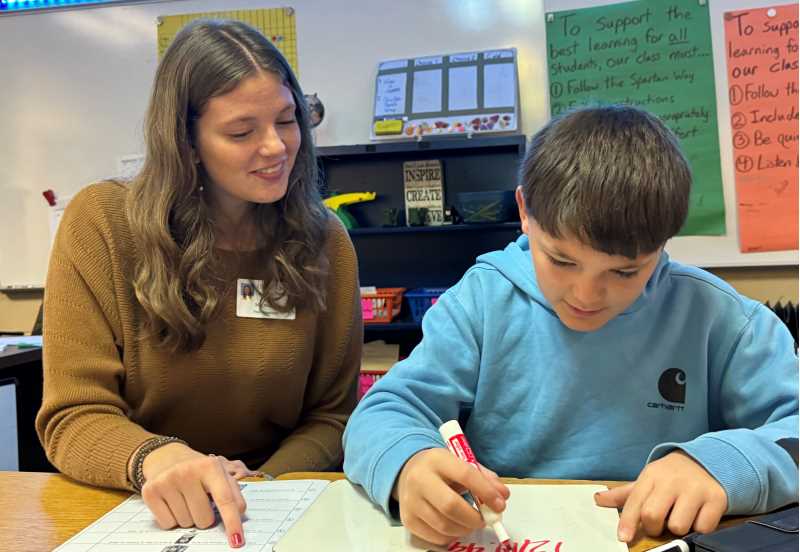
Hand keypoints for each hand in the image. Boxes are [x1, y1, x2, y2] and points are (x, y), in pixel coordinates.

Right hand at [140, 443, 256, 547]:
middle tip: (199, 500)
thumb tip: (239, 514)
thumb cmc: (199, 471)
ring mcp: (167, 481)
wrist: (167, 457)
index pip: (225, 500)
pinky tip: (172, 502)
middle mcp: (187, 471)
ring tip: (185, 498)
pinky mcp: (150, 491)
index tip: (237, 541)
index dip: (232, 522)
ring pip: (186, 524)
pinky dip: (172, 520)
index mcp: (210, 466)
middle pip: (204, 520)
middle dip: (205, 517)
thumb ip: (233, 493)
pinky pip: (167, 524)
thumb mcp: (220, 475)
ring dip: (188, 517)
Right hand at [394, 448, 509, 545]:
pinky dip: (452, 536)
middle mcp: (419, 479)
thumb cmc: (442, 470)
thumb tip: (502, 496)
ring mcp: (411, 501)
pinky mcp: (408, 519)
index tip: (499, 504)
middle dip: (474, 518)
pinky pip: (435, 537)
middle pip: (451, 505)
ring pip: (444, 525)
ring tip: (470, 522)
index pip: (465, 475)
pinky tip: (455, 526)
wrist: (409, 472)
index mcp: (436, 459)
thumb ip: (484, 478)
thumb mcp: (462, 464)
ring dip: (465, 528)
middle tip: (485, 519)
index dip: (486, 492)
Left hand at [595, 450, 727, 541]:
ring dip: (677, 528)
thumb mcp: (648, 480)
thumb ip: (625, 494)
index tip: (623, 537)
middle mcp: (672, 482)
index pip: (634, 501)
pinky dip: (699, 527)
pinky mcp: (716, 499)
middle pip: (653, 515)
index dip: (627, 522)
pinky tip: (697, 515)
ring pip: (678, 525)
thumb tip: (598, 500)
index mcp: (651, 476)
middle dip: (653, 527)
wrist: (708, 461)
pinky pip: (703, 527)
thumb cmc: (671, 476)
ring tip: (679, 516)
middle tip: (658, 525)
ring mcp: (695, 490)